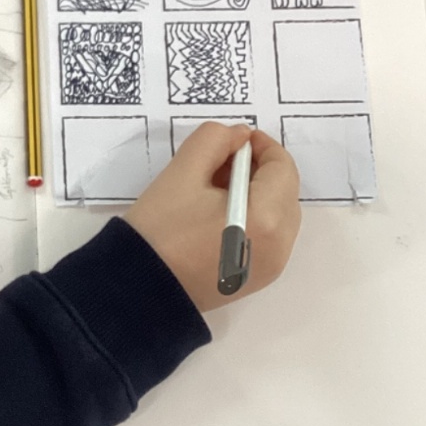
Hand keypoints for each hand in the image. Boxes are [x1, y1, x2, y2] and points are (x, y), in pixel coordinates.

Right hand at [124, 123, 300, 312]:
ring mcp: (271, 266)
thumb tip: (238, 136)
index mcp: (265, 218)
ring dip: (258, 193)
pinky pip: (269, 236)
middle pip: (285, 191)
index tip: (236, 139)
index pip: (282, 168)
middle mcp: (279, 246)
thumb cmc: (160, 230)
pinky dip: (255, 217)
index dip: (263, 146)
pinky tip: (220, 214)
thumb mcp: (181, 172)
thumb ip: (213, 141)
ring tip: (217, 189)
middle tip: (223, 162)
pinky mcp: (257, 278)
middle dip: (261, 170)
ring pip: (279, 214)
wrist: (140, 289)